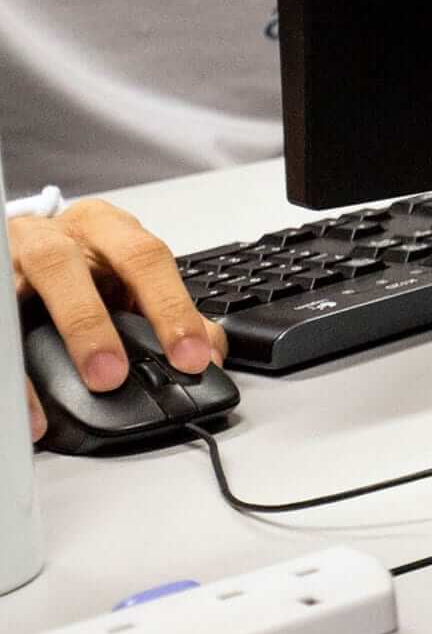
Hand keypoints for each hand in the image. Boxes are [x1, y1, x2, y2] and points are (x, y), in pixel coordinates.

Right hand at [11, 199, 223, 441]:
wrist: (25, 243)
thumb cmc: (86, 259)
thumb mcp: (129, 274)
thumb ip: (168, 308)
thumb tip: (210, 350)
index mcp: (105, 228)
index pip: (144, 257)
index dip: (170, 307)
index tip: (191, 357)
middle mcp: (53, 236)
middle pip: (64, 266)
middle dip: (88, 323)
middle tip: (110, 376)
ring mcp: (11, 260)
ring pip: (16, 291)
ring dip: (38, 346)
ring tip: (65, 391)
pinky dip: (15, 373)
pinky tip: (30, 405)